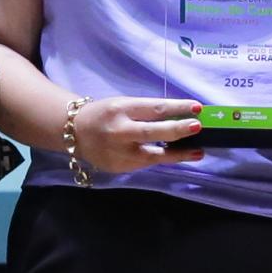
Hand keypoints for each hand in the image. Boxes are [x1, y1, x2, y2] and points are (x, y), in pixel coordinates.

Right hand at [70, 95, 206, 177]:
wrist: (73, 133)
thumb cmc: (105, 114)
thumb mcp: (123, 105)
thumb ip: (147, 111)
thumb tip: (180, 117)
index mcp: (121, 109)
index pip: (154, 108)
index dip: (177, 108)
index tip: (197, 107)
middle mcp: (119, 131)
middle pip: (153, 132)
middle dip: (177, 130)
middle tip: (197, 127)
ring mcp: (119, 153)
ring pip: (153, 156)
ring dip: (178, 154)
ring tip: (197, 152)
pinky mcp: (119, 167)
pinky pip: (145, 163)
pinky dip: (161, 159)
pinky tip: (175, 156)